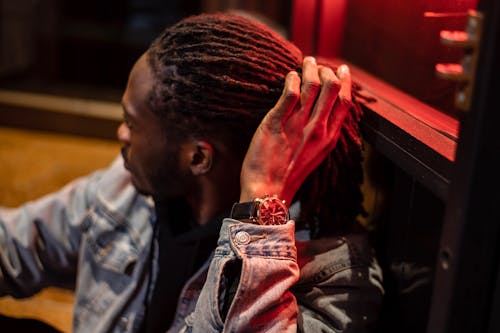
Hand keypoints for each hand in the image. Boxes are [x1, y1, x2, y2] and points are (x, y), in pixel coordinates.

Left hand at [240, 57, 351, 204]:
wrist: (268, 191)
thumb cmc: (289, 176)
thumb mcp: (315, 157)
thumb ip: (322, 135)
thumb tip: (323, 116)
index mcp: (329, 138)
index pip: (344, 102)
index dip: (345, 82)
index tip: (342, 70)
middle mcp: (317, 129)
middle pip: (331, 88)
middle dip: (326, 70)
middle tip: (317, 64)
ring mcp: (297, 126)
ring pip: (312, 86)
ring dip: (310, 69)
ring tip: (306, 62)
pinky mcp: (276, 123)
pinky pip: (289, 94)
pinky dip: (291, 80)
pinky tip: (289, 76)